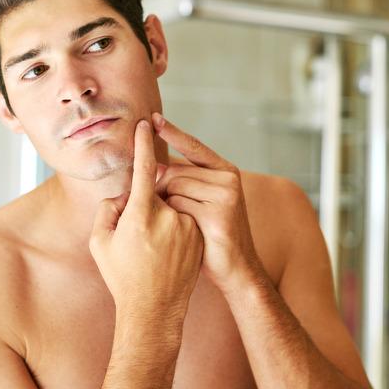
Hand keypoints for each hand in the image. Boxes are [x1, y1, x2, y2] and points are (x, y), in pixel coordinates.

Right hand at [89, 119, 203, 323]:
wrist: (154, 310)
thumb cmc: (121, 278)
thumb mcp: (99, 243)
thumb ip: (108, 209)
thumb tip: (124, 192)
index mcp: (140, 216)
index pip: (145, 169)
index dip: (145, 145)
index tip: (146, 125)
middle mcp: (167, 218)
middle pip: (157, 189)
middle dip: (146, 197)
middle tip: (135, 229)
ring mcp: (187, 227)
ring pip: (172, 204)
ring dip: (162, 213)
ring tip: (150, 246)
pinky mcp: (198, 236)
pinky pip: (184, 217)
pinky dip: (174, 225)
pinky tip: (165, 251)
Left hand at [151, 113, 263, 293]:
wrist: (237, 270)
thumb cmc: (212, 236)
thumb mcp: (202, 203)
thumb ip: (185, 182)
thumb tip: (154, 166)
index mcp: (226, 171)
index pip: (194, 146)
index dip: (172, 132)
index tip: (152, 118)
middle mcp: (228, 178)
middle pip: (174, 171)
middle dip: (160, 189)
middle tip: (163, 212)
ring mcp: (225, 195)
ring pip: (173, 187)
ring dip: (166, 206)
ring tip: (180, 225)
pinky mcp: (218, 213)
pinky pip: (177, 206)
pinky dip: (173, 218)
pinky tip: (185, 232)